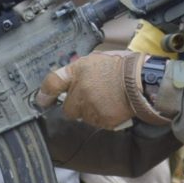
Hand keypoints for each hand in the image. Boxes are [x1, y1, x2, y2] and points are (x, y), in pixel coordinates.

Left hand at [36, 51, 168, 128]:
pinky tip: (112, 107)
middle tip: (90, 97)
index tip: (42, 100)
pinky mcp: (102, 120)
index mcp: (77, 72)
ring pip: (83, 117)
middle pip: (68, 109)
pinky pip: (97, 123)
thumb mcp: (94, 59)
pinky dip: (103, 118)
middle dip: (76, 106)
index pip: (52, 83)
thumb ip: (77, 70)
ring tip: (105, 100)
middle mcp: (80, 91)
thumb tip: (64, 81)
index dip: (45, 94)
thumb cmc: (120, 67)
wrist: (141, 80)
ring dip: (90, 112)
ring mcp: (91, 108)